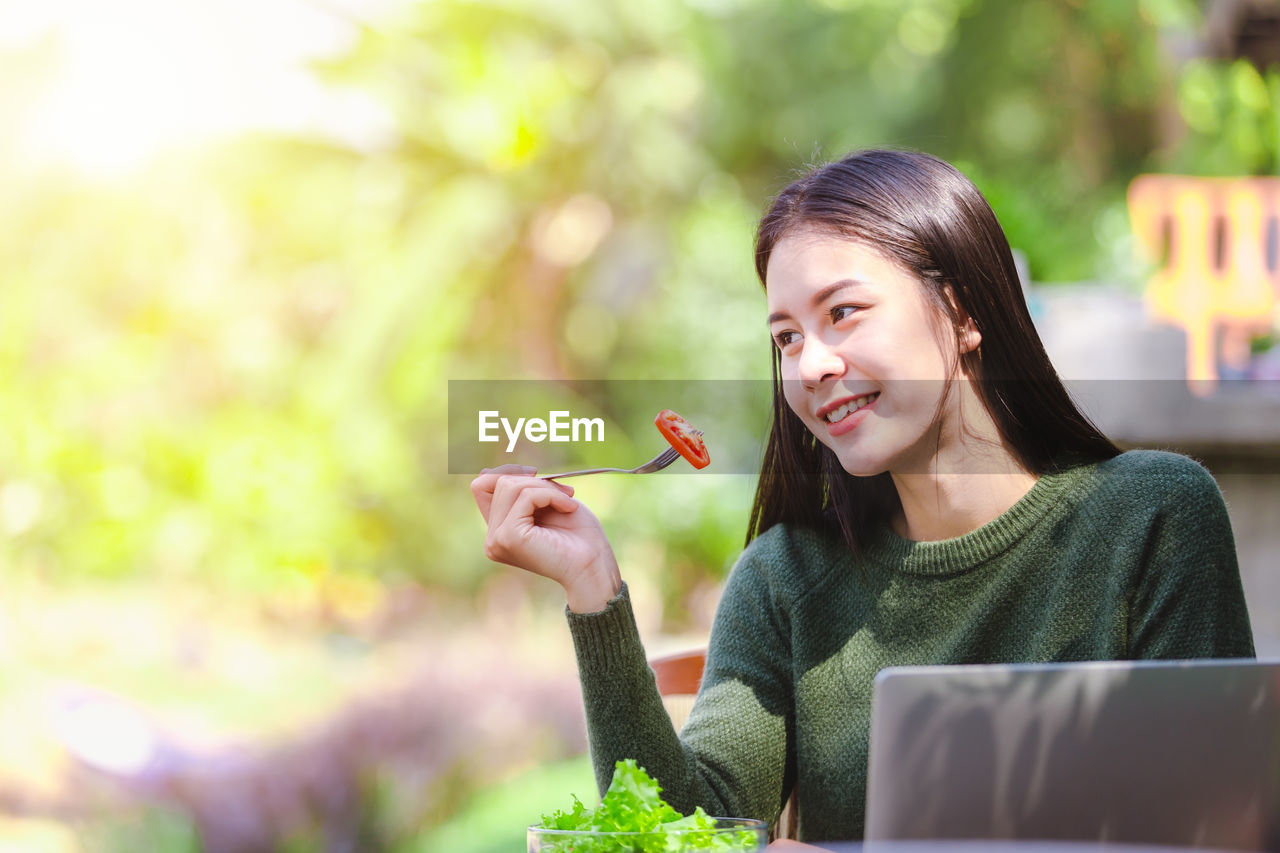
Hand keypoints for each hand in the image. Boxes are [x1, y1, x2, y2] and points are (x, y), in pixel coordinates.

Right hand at [470, 465, 621, 612]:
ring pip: (509, 486)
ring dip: (545, 487)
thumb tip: (488, 471)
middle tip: (565, 493)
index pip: (481, 487)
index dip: (507, 473)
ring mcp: (497, 539)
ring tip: (567, 502)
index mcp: (498, 531)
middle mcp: (492, 538)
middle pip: (498, 483)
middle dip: (535, 480)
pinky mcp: (509, 537)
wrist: (595, 564)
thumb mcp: (546, 503)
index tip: (536, 475)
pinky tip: (569, 508)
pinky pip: (526, 496)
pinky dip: (551, 495)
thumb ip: (519, 490)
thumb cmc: (578, 536)